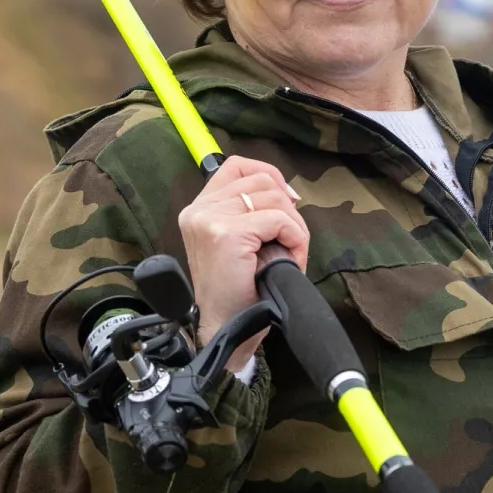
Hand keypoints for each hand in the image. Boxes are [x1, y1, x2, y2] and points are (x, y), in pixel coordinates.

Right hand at [176, 155, 308, 372]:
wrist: (226, 328)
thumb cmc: (236, 291)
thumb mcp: (235, 242)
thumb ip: (248, 212)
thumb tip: (287, 192)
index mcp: (198, 209)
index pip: (236, 165)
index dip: (268, 174)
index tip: (287, 199)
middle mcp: (199, 210)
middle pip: (260, 179)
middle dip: (287, 205)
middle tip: (291, 237)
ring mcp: (211, 221)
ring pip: (274, 198)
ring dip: (294, 225)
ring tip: (290, 252)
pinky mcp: (228, 235)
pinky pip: (279, 220)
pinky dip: (295, 238)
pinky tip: (291, 258)